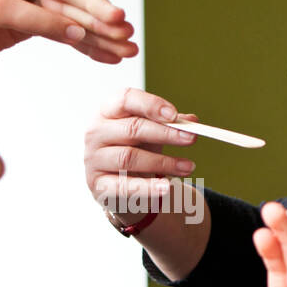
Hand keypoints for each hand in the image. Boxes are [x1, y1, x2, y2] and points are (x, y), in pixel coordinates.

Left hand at [0, 0, 139, 62]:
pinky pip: (65, 36)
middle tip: (130, 40)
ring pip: (74, 24)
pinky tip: (106, 56)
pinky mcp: (33, 24)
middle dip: (104, 25)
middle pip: (75, 6)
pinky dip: (85, 48)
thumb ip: (38, 21)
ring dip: (101, 40)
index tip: (117, 17)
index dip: (93, 4)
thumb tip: (78, 32)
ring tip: (128, 52)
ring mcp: (34, 2)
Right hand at [84, 87, 198, 217]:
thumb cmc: (134, 148)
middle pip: (132, 128)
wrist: (115, 182)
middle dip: (165, 133)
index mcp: (107, 111)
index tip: (174, 115)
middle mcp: (96, 132)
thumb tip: (193, 121)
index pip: (125, 99)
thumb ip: (169, 124)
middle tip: (191, 138)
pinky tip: (166, 187)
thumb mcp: (149, 132)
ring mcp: (94, 159)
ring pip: (130, 157)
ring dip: (163, 162)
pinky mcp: (97, 185)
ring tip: (188, 167)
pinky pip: (124, 186)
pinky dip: (147, 187)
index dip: (150, 105)